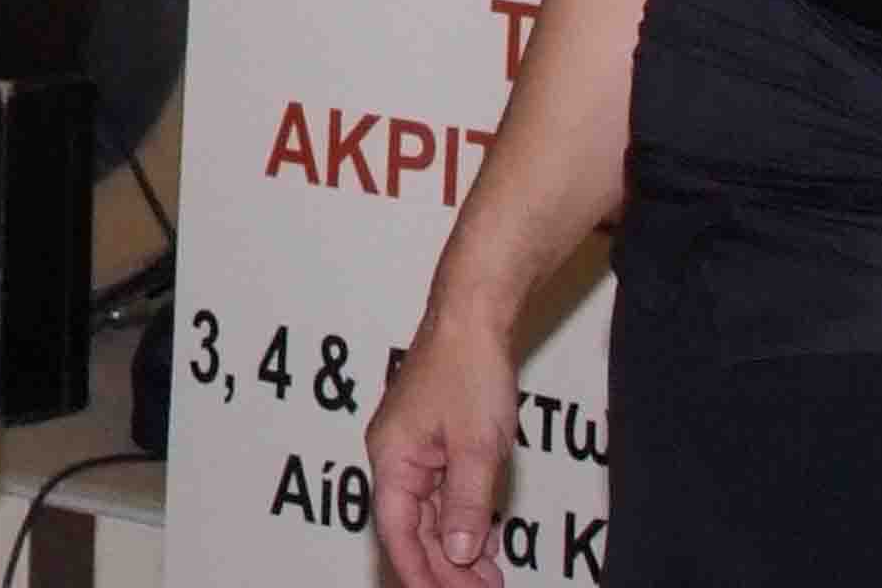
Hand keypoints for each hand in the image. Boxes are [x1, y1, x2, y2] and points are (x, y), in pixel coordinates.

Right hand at [365, 310, 519, 583]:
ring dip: (457, 549)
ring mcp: (414, 449)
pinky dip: (464, 522)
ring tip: (489, 580)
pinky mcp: (435, 442)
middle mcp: (395, 456)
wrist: (473, 319)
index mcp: (392, 457)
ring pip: (430, 514)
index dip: (421, 572)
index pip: (398, 531)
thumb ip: (466, 504)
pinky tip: (485, 543)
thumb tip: (455, 552)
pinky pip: (444, 494)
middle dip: (445, 567)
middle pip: (413, 528)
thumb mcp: (477, 448)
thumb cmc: (468, 370)